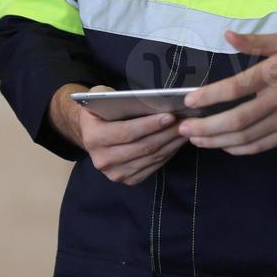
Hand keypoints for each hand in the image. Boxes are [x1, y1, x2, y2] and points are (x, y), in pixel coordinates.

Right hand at [55, 84, 185, 185]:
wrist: (90, 135)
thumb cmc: (99, 112)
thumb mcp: (98, 97)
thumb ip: (112, 96)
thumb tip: (143, 99)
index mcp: (93, 138)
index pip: (127, 133)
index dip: (150, 125)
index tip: (170, 116)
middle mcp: (102, 159)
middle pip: (143, 147)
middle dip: (167, 133)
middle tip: (185, 122)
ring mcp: (115, 173)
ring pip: (151, 158)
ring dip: (172, 144)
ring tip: (185, 130)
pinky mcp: (128, 180)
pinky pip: (153, 167)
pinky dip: (168, 154)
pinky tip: (176, 142)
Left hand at [179, 31, 276, 155]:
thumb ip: (254, 41)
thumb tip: (227, 35)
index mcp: (275, 73)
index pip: (236, 88)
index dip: (210, 96)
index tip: (189, 101)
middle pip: (237, 120)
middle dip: (207, 127)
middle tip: (184, 128)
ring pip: (247, 137)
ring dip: (218, 141)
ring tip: (196, 139)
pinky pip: (263, 145)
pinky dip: (240, 148)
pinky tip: (224, 146)